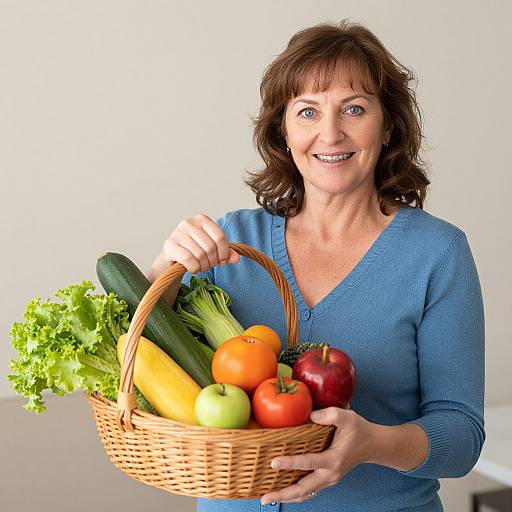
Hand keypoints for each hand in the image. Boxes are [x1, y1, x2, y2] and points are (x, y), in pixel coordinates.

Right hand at [153, 214, 239, 274]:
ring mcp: (177, 233)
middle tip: (209, 265)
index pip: (220, 237)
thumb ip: (227, 253)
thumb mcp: (213, 250)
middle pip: (211, 247)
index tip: (222, 261)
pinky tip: (193, 268)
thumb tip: (236, 258)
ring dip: (203, 266)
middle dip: (213, 261)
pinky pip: (189, 260)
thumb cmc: (195, 251)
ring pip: (200, 254)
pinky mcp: (170, 245)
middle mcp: (189, 223)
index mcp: (202, 220)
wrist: (173, 257)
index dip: (224, 253)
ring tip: (201, 267)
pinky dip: (194, 268)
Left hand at [260, 406, 375, 504]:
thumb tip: (309, 415)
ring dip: (286, 497)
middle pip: (303, 489)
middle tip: (263, 496)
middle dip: (283, 494)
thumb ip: (328, 414)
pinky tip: (281, 491)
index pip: (308, 463)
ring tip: (266, 498)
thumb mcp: (347, 417)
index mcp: (334, 460)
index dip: (291, 463)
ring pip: (305, 493)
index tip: (274, 462)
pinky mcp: (326, 479)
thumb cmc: (359, 430)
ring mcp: (328, 480)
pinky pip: (308, 490)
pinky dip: (294, 493)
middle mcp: (330, 474)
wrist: (373, 445)